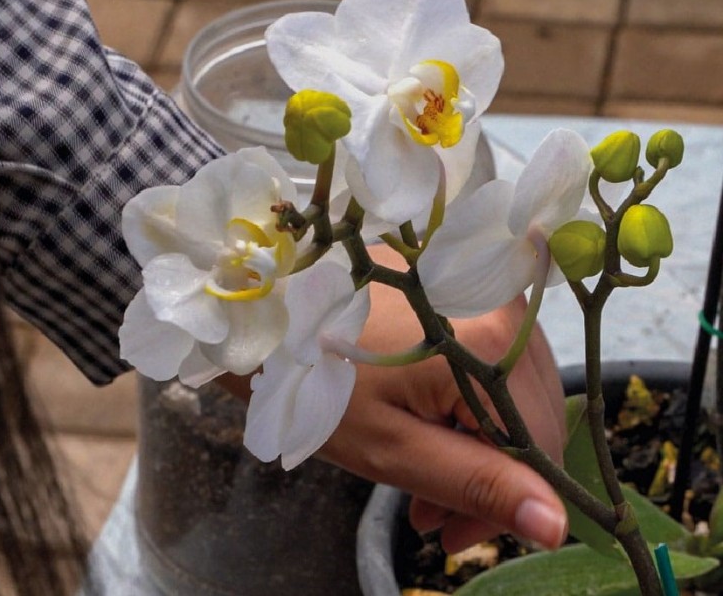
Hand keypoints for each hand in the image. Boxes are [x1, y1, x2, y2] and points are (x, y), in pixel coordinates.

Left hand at [317, 245, 567, 552]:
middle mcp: (502, 309)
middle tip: (429, 514)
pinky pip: (492, 362)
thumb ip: (475, 484)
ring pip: (512, 392)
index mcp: (489, 348)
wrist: (269, 313)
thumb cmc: (317, 383)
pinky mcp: (464, 290)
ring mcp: (484, 293)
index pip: (540, 447)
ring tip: (421, 472)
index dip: (506, 503)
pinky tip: (430, 422)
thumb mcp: (391, 448)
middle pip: (530, 417)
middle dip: (488, 476)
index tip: (452, 533)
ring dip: (478, 441)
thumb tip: (555, 524)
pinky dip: (468, 402)